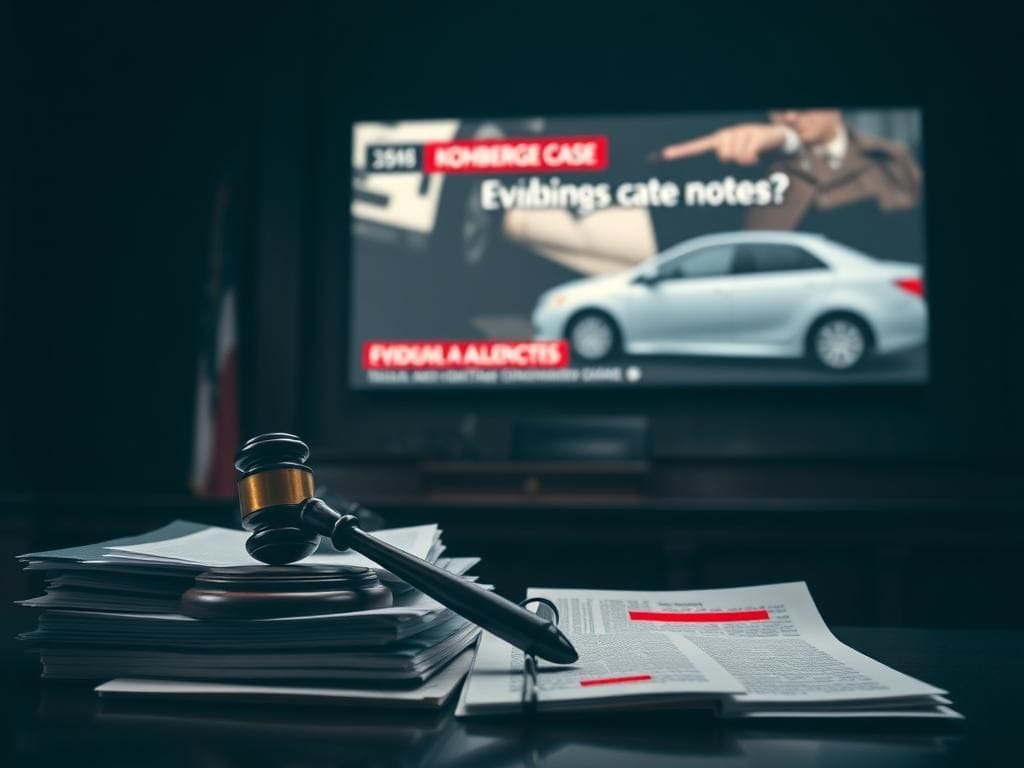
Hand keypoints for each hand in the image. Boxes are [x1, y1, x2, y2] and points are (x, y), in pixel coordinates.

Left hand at [659, 123, 788, 165]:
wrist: (774, 138)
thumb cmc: (752, 150)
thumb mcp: (737, 158)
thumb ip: (728, 163)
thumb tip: (729, 162)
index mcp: (718, 141)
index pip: (697, 146)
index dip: (681, 151)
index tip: (664, 155)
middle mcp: (726, 134)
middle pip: (723, 156)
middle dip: (733, 161)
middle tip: (742, 158)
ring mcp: (739, 132)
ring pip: (736, 155)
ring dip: (745, 160)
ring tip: (751, 154)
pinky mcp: (753, 134)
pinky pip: (748, 153)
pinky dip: (752, 158)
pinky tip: (756, 154)